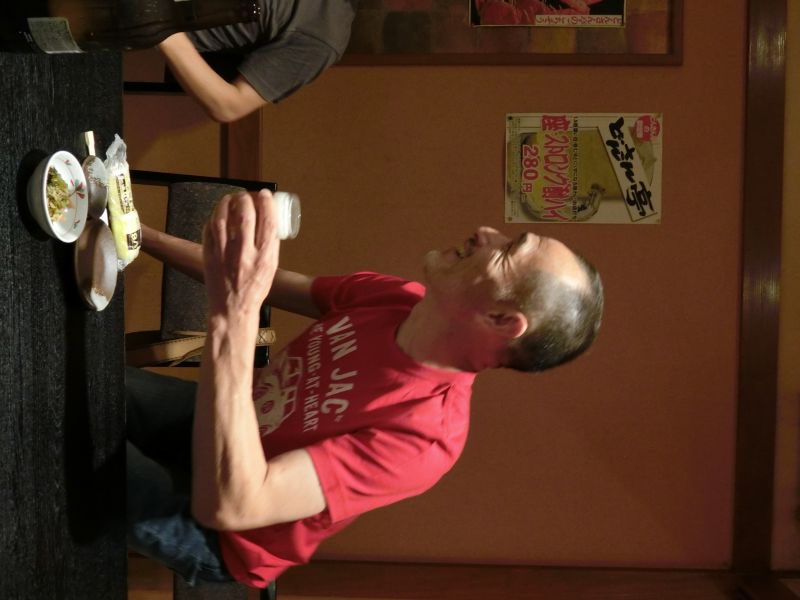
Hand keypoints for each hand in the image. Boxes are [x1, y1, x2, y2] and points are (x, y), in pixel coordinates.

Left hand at [202, 190, 278, 318]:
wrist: (233, 309)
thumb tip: (266, 221)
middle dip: (245, 198)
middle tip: (245, 196)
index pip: (268, 221)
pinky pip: (209, 230)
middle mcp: (245, 254)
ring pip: (223, 218)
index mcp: (265, 257)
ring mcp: (224, 254)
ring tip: (230, 199)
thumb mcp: (271, 268)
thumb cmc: (255, 290)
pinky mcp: (209, 256)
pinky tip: (218, 216)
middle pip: (245, 214)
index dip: (267, 202)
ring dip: (226, 203)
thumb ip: (269, 246)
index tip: (265, 194)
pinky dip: (214, 218)